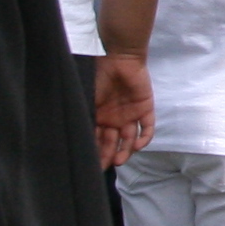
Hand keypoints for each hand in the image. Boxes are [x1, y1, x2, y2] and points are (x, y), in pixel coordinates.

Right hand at [93, 53, 154, 168]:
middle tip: (104, 167)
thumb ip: (86, 118)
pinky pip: (147, 127)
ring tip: (119, 160)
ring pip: (130, 139)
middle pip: (113, 143)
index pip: (97, 140)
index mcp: (99, 117)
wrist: (119, 59)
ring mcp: (130, 115)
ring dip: (125, 150)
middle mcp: (115, 119)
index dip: (95, 152)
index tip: (91, 164)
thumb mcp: (88, 101)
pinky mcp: (145, 109)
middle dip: (108, 155)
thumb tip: (77, 139)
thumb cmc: (99, 78)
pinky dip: (144, 138)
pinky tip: (138, 146)